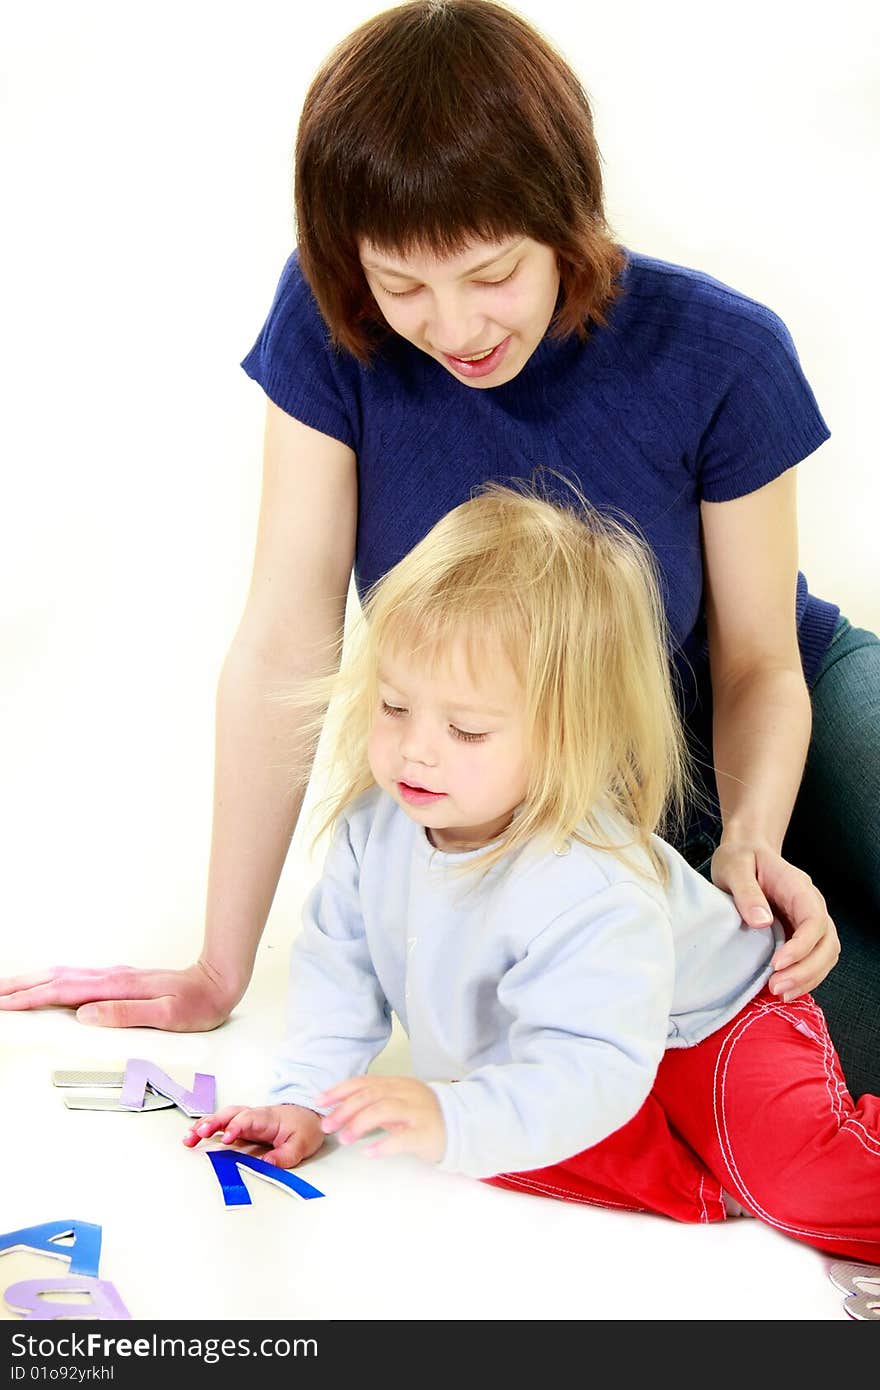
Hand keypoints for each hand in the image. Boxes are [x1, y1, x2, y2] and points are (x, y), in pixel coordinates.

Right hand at [0, 959, 240, 1030]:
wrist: (218, 982)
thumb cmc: (197, 1004)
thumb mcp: (166, 1015)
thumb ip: (126, 1014)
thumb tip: (86, 1014)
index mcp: (116, 987)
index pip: (63, 992)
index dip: (31, 999)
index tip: (5, 1004)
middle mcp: (111, 978)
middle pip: (55, 978)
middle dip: (21, 986)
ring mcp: (113, 976)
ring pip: (63, 975)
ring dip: (33, 981)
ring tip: (9, 988)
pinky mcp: (118, 980)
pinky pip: (75, 978)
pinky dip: (52, 980)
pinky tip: (47, 984)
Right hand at [183, 1103, 323, 1167]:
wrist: (307, 1116)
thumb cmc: (303, 1127)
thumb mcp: (302, 1143)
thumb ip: (286, 1155)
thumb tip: (268, 1163)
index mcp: (267, 1118)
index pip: (248, 1119)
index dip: (237, 1127)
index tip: (227, 1138)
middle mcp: (253, 1116)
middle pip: (229, 1115)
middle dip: (213, 1123)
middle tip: (198, 1134)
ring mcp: (245, 1120)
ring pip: (222, 1118)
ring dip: (204, 1125)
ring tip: (188, 1139)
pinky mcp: (241, 1127)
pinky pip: (221, 1124)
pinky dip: (206, 1128)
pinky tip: (193, 1137)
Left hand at [316, 1075, 445, 1162]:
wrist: (462, 1125)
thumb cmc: (423, 1116)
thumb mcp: (398, 1102)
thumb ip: (374, 1102)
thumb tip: (339, 1109)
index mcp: (396, 1084)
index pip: (363, 1082)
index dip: (339, 1090)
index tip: (319, 1102)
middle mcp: (406, 1093)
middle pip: (369, 1095)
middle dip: (344, 1109)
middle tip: (327, 1126)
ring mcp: (417, 1111)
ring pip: (384, 1110)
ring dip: (359, 1124)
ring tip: (344, 1139)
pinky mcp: (427, 1132)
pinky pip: (403, 1137)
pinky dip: (383, 1144)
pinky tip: (368, 1152)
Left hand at [710, 841, 839, 999]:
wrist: (746, 853)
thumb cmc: (741, 858)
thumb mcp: (735, 867)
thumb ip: (747, 892)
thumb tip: (762, 922)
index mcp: (799, 888)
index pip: (814, 921)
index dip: (801, 946)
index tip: (777, 964)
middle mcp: (811, 906)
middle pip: (827, 944)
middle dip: (806, 970)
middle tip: (776, 988)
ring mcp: (808, 921)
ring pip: (825, 956)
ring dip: (808, 978)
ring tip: (780, 994)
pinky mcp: (800, 934)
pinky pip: (813, 959)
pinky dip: (804, 978)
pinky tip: (784, 989)